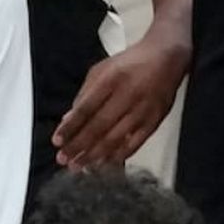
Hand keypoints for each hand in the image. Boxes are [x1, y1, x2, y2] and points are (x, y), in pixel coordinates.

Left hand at [52, 31, 187, 166]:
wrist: (166, 57)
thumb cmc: (128, 63)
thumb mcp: (101, 70)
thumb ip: (84, 94)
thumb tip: (68, 119)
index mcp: (110, 80)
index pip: (86, 108)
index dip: (71, 126)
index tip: (57, 141)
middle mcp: (127, 95)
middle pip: (99, 126)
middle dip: (79, 145)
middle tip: (64, 160)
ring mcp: (143, 110)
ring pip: (116, 137)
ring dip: (96, 155)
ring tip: (80, 166)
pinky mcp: (155, 121)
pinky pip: (136, 143)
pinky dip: (119, 155)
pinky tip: (105, 164)